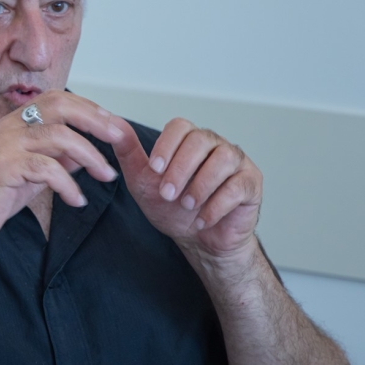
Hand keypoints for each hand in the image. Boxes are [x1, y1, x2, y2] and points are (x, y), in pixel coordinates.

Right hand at [0, 92, 124, 246]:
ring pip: (60, 137)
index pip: (59, 99)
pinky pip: (48, 169)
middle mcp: (12, 125)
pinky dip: (69, 185)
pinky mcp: (5, 167)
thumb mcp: (33, 171)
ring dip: (90, 157)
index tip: (114, 125)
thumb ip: (57, 156)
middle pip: (61, 106)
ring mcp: (7, 144)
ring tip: (107, 176)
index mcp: (18, 121)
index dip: (90, 108)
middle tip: (120, 138)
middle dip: (96, 120)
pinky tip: (77, 200)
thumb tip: (87, 151)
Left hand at [112, 117, 261, 257]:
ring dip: (201, 185)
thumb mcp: (143, 182)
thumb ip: (129, 153)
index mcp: (189, 141)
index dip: (167, 145)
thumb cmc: (172, 209)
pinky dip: (217, 205)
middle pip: (201, 140)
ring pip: (224, 159)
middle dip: (181, 168)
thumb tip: (112, 123)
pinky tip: (203, 219)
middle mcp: (215, 146)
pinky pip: (238, 186)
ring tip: (187, 206)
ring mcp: (236, 163)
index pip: (180, 126)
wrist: (198, 241)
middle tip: (168, 194)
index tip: (155, 169)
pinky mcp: (251, 184)